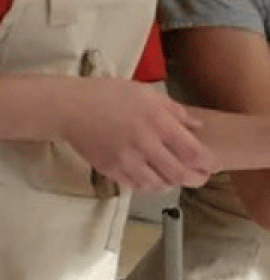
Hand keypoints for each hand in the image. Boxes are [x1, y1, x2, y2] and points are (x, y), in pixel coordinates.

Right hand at [56, 77, 211, 191]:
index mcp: (157, 123)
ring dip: (169, 183)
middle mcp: (144, 144)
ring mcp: (125, 160)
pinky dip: (146, 185)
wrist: (68, 108)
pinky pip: (135, 186)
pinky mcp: (110, 169)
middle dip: (194, 179)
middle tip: (198, 178)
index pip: (193, 152)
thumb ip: (174, 110)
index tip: (210, 165)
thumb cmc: (106, 95)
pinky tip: (148, 177)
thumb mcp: (145, 93)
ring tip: (171, 177)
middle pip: (178, 174)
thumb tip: (196, 126)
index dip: (206, 163)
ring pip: (157, 184)